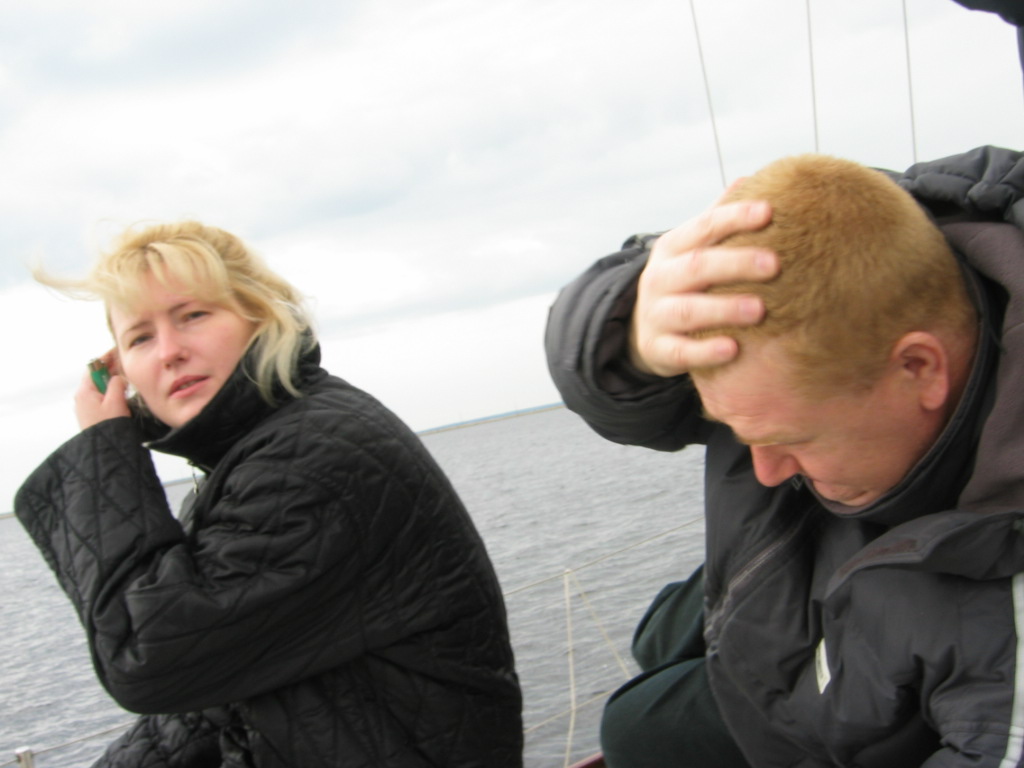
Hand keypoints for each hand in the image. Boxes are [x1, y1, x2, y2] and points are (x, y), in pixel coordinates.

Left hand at [75, 350, 131, 429]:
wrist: (103, 447)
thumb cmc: (108, 425)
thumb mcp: (115, 401)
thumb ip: (117, 384)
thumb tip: (118, 377)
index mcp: (85, 391)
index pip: (93, 367)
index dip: (105, 358)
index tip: (116, 351)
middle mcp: (82, 397)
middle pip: (96, 376)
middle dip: (110, 368)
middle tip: (124, 362)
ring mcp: (85, 405)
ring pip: (99, 386)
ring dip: (111, 380)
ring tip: (125, 376)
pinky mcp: (91, 413)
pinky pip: (100, 396)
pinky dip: (110, 390)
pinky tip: (121, 392)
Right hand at [629, 199, 777, 376]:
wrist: (644, 327)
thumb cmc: (685, 280)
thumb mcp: (692, 248)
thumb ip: (716, 219)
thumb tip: (747, 178)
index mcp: (672, 248)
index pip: (703, 227)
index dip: (734, 218)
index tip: (769, 211)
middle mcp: (659, 279)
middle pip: (697, 267)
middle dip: (736, 264)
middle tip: (775, 264)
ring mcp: (656, 315)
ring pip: (688, 310)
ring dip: (723, 309)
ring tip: (760, 309)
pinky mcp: (657, 349)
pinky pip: (680, 352)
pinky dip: (705, 352)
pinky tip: (732, 350)